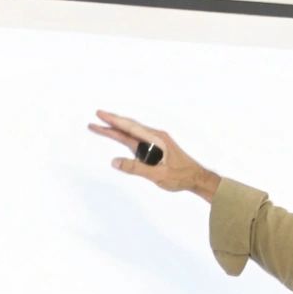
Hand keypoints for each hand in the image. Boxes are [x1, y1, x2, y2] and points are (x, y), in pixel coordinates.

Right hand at [88, 110, 220, 198]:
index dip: (114, 121)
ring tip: (101, 128)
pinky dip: (125, 137)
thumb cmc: (181, 176)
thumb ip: (136, 168)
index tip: (100, 115)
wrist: (197, 177)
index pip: (130, 128)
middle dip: (111, 123)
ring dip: (116, 130)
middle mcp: (155, 137)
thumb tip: (115, 162)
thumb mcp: (157, 175)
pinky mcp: (156, 148)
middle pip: (129, 128)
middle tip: (95, 118)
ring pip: (132, 133)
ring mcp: (155, 142)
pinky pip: (137, 140)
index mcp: (156, 139)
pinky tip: (119, 137)